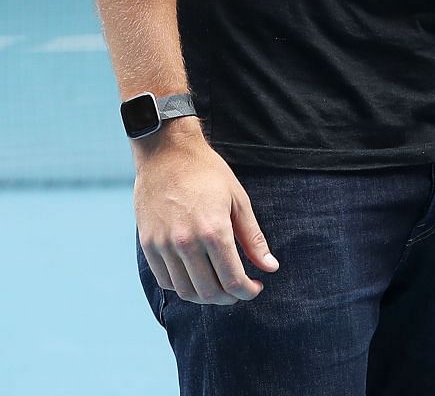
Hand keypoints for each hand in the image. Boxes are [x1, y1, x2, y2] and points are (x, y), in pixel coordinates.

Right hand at [134, 124, 278, 305]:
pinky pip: (165, 280)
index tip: (256, 288)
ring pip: (185, 291)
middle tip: (241, 290)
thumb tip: (270, 267)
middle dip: (229, 297)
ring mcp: (162, 245)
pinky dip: (183, 286)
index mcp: (214, 231)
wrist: (166, 154)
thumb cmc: (208, 174)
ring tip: (220, 288)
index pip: (232, 279)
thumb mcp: (239, 201)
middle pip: (209, 291)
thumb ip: (253, 238)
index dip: (247, 291)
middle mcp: (186, 243)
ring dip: (206, 297)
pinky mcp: (147, 245)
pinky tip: (197, 277)